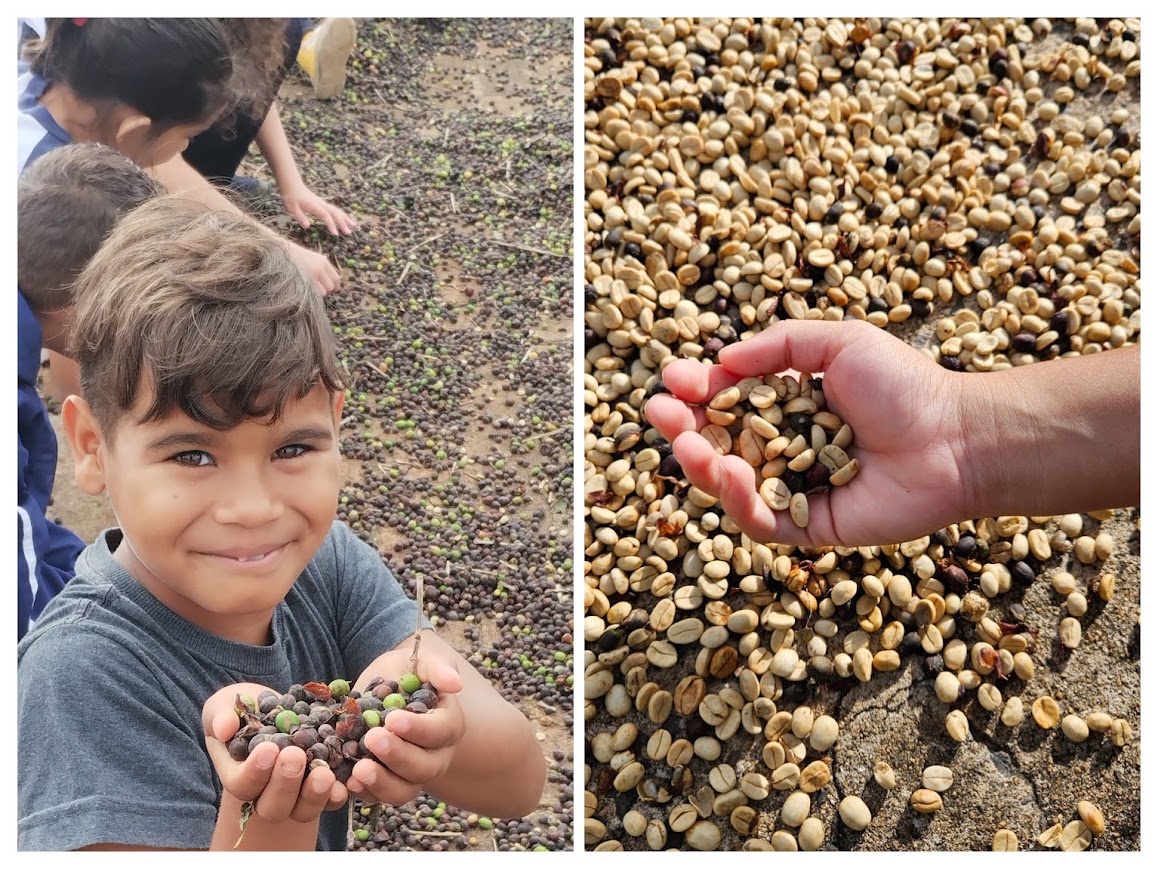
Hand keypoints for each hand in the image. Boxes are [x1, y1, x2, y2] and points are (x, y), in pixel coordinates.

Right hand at [202, 683, 347, 822]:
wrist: (287, 707)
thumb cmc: (251, 707)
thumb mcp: (227, 704)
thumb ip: (220, 715)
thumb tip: (223, 729)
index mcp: (239, 774)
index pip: (242, 785)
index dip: (254, 772)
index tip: (268, 748)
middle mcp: (266, 793)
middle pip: (272, 806)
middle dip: (284, 784)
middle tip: (294, 755)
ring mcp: (297, 795)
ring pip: (302, 810)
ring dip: (313, 795)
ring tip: (323, 773)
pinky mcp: (322, 789)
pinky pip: (330, 802)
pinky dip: (337, 795)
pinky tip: (344, 783)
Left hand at [281, 181, 356, 236]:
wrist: (292, 184)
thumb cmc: (290, 196)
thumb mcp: (291, 208)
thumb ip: (300, 217)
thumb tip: (307, 226)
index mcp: (315, 206)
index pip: (326, 216)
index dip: (331, 224)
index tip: (336, 234)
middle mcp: (321, 204)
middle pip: (335, 213)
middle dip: (343, 223)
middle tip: (349, 233)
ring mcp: (323, 204)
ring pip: (337, 211)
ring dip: (345, 218)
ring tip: (354, 226)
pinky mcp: (322, 204)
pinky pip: (334, 210)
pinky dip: (341, 215)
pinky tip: (345, 220)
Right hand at [284, 241, 340, 294]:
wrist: (278, 252)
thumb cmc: (295, 257)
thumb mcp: (312, 258)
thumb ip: (323, 269)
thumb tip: (332, 285)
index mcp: (323, 261)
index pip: (336, 278)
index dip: (334, 286)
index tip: (331, 290)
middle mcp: (319, 268)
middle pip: (330, 287)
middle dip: (325, 290)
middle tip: (317, 289)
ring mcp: (310, 275)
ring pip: (322, 293)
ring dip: (317, 294)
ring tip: (308, 288)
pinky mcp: (302, 282)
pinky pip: (312, 294)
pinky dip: (310, 295)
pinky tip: (303, 290)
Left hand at [349, 649, 465, 805]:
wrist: (380, 685)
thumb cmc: (405, 671)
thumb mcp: (420, 661)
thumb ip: (438, 669)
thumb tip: (456, 684)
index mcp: (448, 724)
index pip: (440, 732)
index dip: (418, 730)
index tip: (393, 719)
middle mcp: (435, 755)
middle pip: (424, 767)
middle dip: (398, 756)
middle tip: (372, 739)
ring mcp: (411, 774)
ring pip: (404, 790)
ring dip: (382, 783)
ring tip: (359, 770)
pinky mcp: (386, 783)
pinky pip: (378, 797)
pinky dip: (364, 793)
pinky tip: (348, 782)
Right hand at [644, 320, 970, 547]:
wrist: (957, 438)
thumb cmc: (906, 385)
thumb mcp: (839, 342)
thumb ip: (781, 345)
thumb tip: (723, 358)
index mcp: (791, 409)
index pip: (729, 402)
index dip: (697, 390)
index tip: (673, 377)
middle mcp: (788, 450)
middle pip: (719, 444)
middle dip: (683, 427)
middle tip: (658, 410)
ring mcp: (796, 490)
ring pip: (731, 485)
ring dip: (699, 464)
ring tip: (681, 441)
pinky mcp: (811, 527)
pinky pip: (762, 521)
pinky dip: (739, 500)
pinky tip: (731, 471)